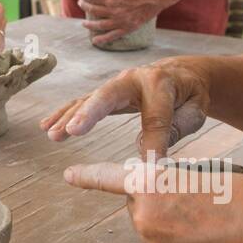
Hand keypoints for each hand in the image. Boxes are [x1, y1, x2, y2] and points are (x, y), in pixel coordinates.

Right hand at [38, 57, 210, 155]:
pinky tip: (48, 126)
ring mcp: (116, 84)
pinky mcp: (106, 93)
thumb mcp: (195, 110)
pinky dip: (65, 114)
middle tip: (72, 130)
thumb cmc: (190, 96)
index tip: (152, 168)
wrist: (182, 74)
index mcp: (161, 83)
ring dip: (70, 117)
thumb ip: (177, 128)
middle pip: (109, 97)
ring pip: (90, 99)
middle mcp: (134, 78)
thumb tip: (149, 153)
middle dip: (90, 113)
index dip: (154, 142)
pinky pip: (83, 102)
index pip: (155, 117)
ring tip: (53, 135)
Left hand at [62, 157, 242, 242]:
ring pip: (154, 230)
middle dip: (157, 201)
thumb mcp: (202, 174)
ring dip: (171, 224)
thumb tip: (162, 195)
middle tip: (195, 200)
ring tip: (209, 222)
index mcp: (152, 186)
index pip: (111, 178)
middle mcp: (146, 219)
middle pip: (139, 206)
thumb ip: (171, 182)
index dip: (88, 175)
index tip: (69, 174)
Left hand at [79, 0, 172, 46]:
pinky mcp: (129, 27)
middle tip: (81, 4)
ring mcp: (121, 21)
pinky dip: (103, 39)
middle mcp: (114, 12)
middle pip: (94, 11)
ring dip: (90, 25)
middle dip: (86, 7)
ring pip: (100, 25)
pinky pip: (113, 36)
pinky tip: (95, 40)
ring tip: (84, 23)